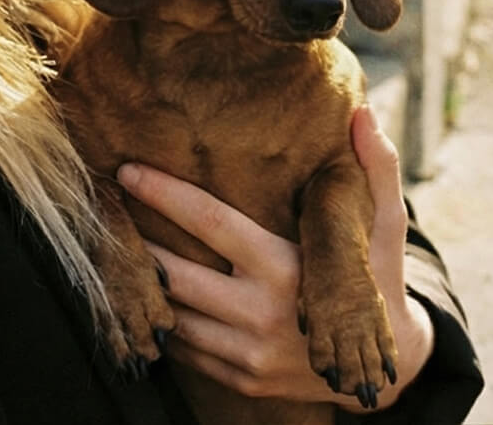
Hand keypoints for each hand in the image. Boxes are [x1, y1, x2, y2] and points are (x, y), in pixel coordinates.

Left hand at [116, 106, 433, 409]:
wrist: (388, 369)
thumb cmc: (378, 275)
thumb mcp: (384, 223)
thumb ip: (374, 166)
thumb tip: (362, 112)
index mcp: (287, 267)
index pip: (210, 223)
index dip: (164, 194)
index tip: (128, 169)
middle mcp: (263, 314)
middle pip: (175, 274)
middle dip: (136, 241)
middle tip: (104, 207)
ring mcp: (250, 354)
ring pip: (174, 316)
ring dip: (144, 283)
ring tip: (118, 247)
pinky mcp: (243, 380)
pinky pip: (187, 350)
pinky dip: (165, 320)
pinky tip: (151, 290)